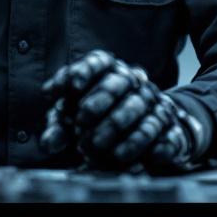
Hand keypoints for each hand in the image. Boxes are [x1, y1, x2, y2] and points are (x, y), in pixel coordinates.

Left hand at [39, 50, 208, 172]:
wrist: (148, 132)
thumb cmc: (100, 122)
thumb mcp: (74, 123)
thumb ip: (59, 130)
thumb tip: (49, 143)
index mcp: (109, 72)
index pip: (99, 61)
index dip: (86, 70)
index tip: (73, 85)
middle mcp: (134, 82)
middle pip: (119, 82)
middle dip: (99, 100)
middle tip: (80, 122)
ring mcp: (153, 102)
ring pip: (136, 108)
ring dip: (114, 126)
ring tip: (93, 146)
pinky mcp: (168, 126)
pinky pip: (156, 132)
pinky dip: (139, 144)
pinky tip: (122, 155)